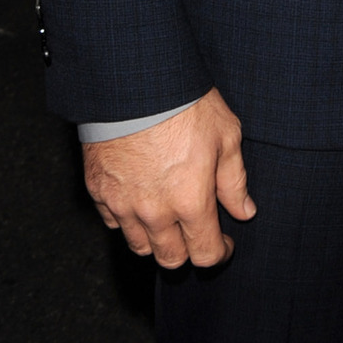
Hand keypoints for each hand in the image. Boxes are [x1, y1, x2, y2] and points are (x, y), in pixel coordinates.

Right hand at [82, 87, 254, 267]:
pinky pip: (113, 222)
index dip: (219, 253)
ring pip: (140, 245)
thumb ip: (234, 181)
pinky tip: (141, 200)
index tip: (225, 244)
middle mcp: (154, 212)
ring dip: (157, 239)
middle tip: (197, 232)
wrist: (135, 83)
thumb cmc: (186, 104)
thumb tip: (245, 211)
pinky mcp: (98, 192)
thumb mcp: (226, 135)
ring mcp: (122, 204)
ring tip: (169, 218)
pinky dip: (128, 219)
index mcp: (190, 202)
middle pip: (170, 258)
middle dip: (188, 251)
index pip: (205, 253)